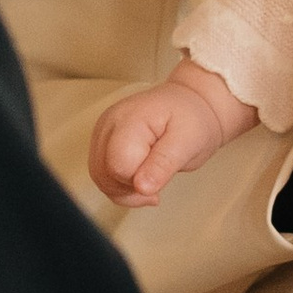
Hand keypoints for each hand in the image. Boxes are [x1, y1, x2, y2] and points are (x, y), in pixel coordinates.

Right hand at [89, 66, 242, 206]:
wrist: (192, 103)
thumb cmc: (193, 119)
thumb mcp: (188, 143)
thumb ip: (163, 165)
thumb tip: (142, 188)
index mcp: (130, 120)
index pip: (118, 167)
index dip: (138, 182)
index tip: (159, 179)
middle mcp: (110, 123)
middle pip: (102, 174)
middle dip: (129, 189)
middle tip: (157, 184)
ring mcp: (104, 131)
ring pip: (99, 176)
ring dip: (123, 190)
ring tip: (150, 182)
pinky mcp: (104, 140)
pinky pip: (101, 172)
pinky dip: (119, 184)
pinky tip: (140, 179)